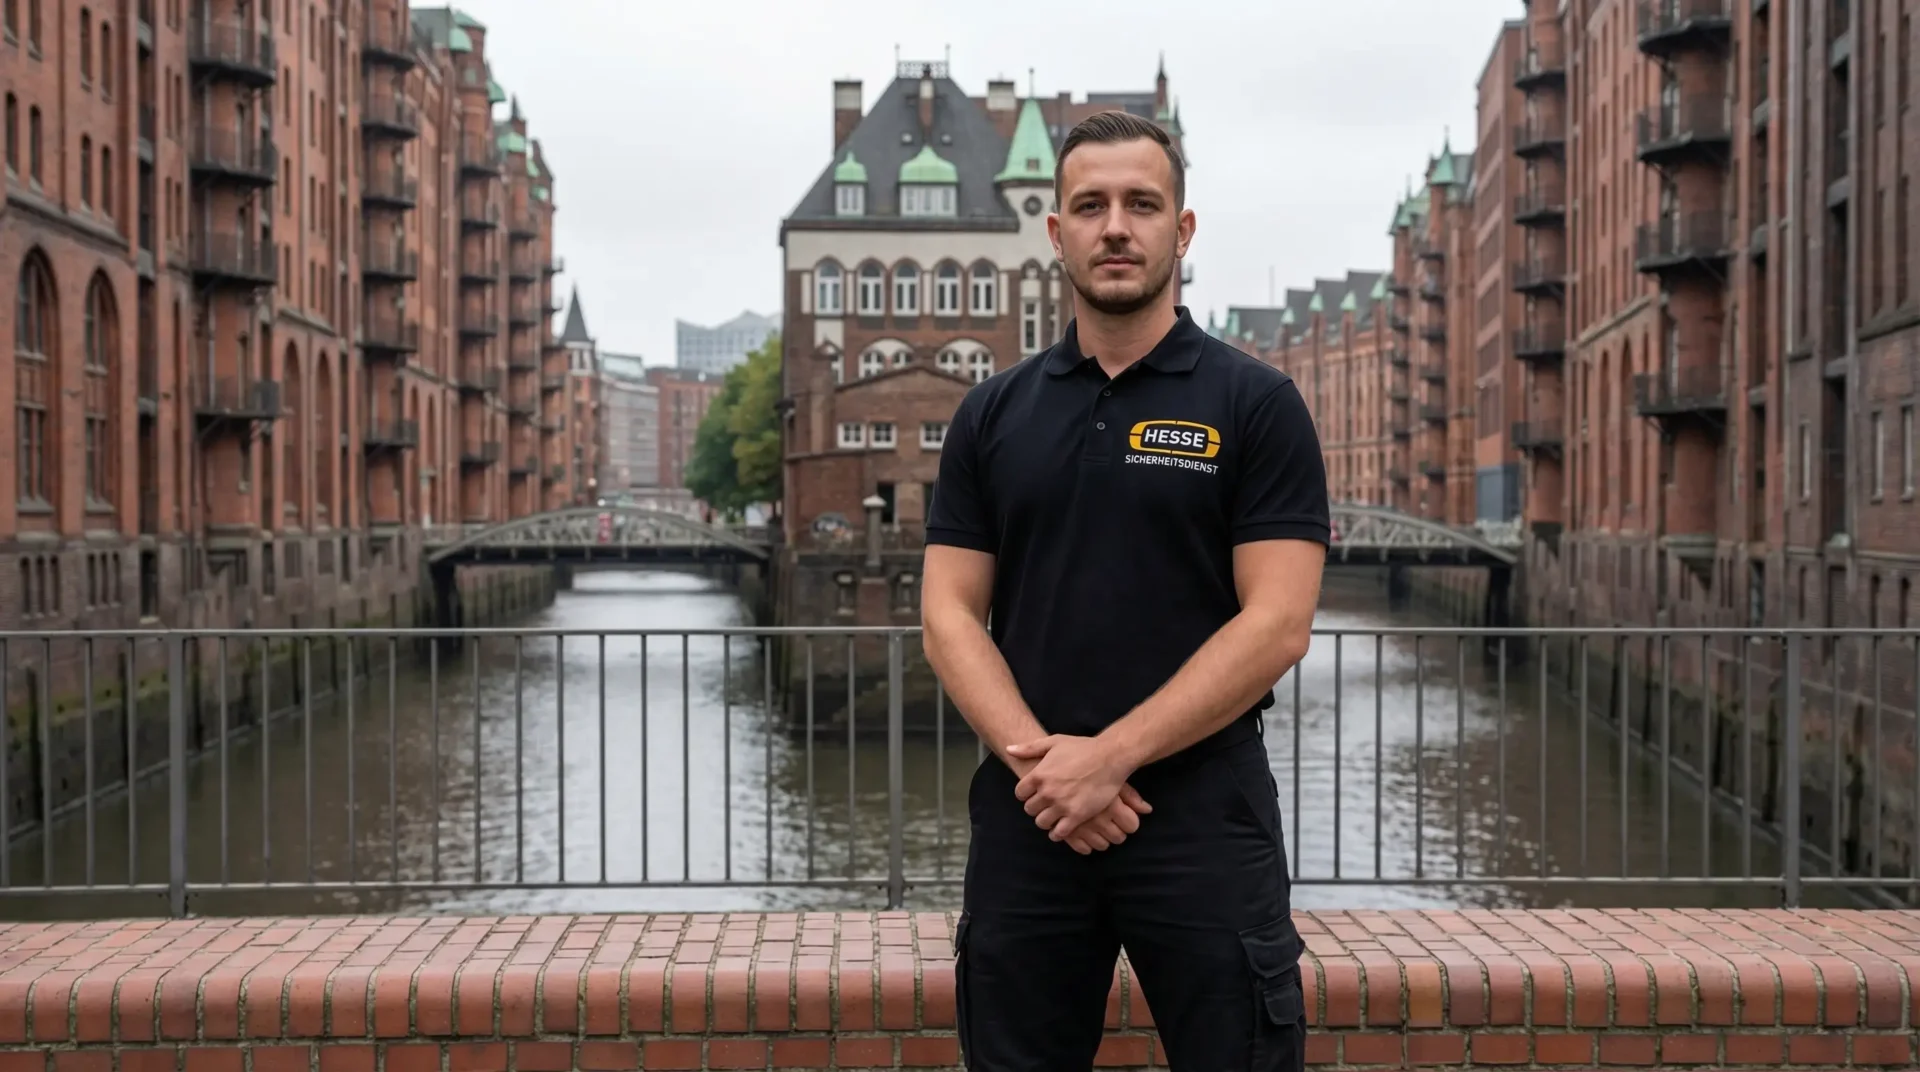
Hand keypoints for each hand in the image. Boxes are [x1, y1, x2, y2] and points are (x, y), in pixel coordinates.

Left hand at [1007, 734, 1142, 844]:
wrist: (1110, 757)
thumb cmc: (1083, 748)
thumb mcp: (1054, 742)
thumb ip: (1029, 748)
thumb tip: (1009, 750)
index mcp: (1039, 775)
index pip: (1020, 794)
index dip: (1026, 795)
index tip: (1034, 794)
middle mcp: (1047, 792)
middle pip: (1030, 809)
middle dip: (1036, 808)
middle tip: (1045, 806)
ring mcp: (1061, 805)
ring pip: (1042, 823)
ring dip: (1046, 821)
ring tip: (1053, 817)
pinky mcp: (1076, 816)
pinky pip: (1059, 833)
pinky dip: (1058, 833)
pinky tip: (1061, 828)